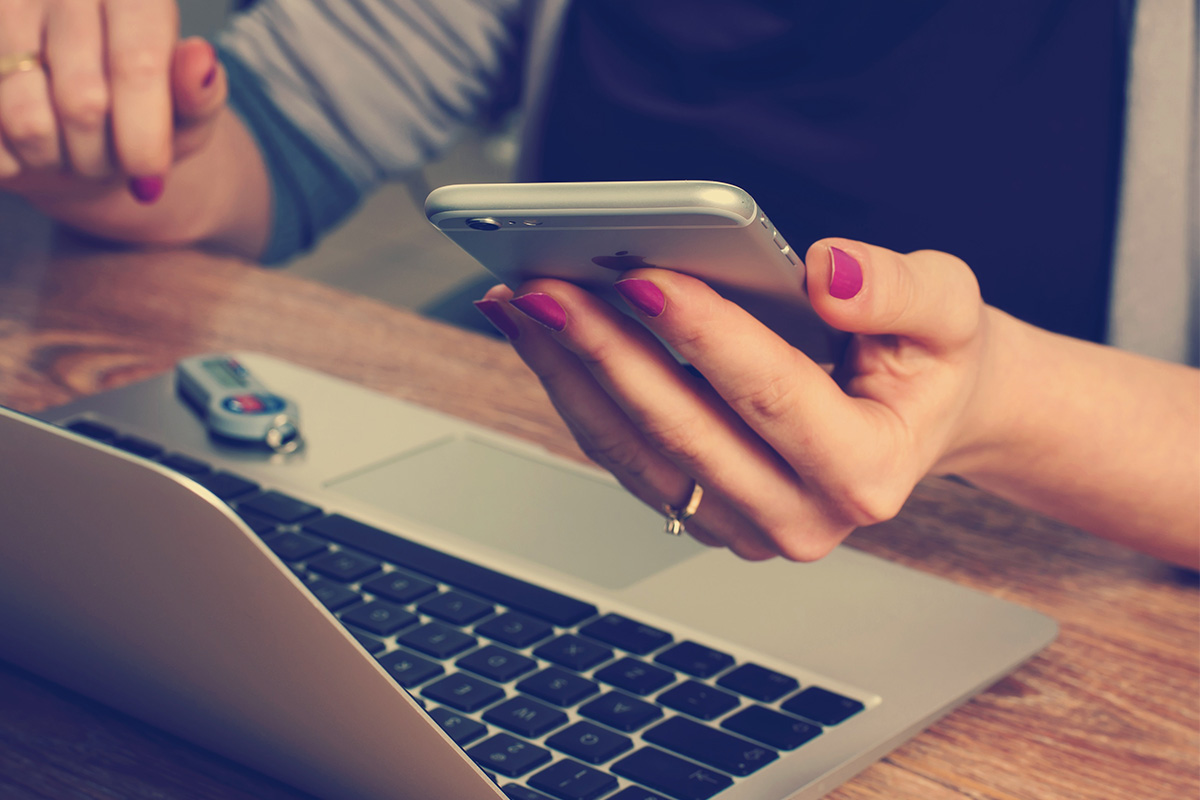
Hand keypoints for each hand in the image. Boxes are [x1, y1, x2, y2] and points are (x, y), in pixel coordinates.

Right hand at [0, 0, 224, 204]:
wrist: (77, 125)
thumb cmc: (141, 114)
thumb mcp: (188, 112)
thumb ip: (201, 94)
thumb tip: (200, 61)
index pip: (137, 64)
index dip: (144, 135)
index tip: (148, 178)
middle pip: (82, 101)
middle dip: (101, 157)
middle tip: (109, 161)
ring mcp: (6, 12)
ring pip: (27, 121)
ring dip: (56, 160)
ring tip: (72, 151)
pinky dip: (14, 162)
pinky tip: (30, 149)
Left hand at [474, 239, 995, 560]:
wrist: (920, 416)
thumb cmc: (930, 361)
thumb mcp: (949, 309)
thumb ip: (899, 289)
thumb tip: (826, 274)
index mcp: (868, 471)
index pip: (772, 396)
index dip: (704, 335)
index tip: (643, 276)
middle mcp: (802, 518)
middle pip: (683, 432)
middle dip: (606, 352)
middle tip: (546, 286)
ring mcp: (745, 527)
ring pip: (635, 452)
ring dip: (570, 375)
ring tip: (523, 303)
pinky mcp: (703, 513)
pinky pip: (624, 457)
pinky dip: (577, 392)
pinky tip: (543, 335)